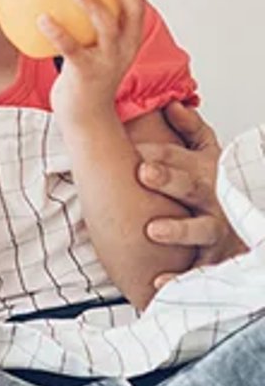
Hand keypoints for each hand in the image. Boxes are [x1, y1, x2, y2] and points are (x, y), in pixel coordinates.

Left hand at [45, 0, 145, 118]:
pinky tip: (43, 19)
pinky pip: (72, 51)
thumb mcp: (95, 44)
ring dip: (95, 7)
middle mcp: (125, 46)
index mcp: (129, 34)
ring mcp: (108, 61)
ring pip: (108, 30)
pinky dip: (58, 33)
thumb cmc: (85, 74)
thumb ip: (89, 21)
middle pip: (132, 9)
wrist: (85, 115)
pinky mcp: (86, 74)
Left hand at [138, 100, 246, 282]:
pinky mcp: (216, 261)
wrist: (250, 228)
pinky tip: (157, 281)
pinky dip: (179, 279)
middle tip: (144, 172)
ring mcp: (218, 231)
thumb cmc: (218, 189)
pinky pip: (199, 273)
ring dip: (178, 230)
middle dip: (170, 179)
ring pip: (202, 230)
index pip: (181, 159)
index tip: (135, 150)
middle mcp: (214, 200)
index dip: (159, 154)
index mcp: (206, 173)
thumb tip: (171, 104)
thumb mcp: (210, 156)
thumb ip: (192, 131)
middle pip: (193, 188)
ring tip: (153, 229)